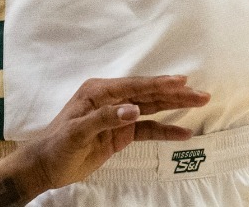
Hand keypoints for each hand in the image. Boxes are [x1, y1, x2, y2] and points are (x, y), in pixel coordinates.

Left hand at [0, 76, 209, 198]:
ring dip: (175, 106)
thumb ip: (105, 118)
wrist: (47, 166)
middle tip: (201, 94)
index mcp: (99, 92)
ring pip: (152, 108)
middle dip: (175, 93)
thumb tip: (132, 110)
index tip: (181, 82)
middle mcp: (112, 100)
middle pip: (149, 94)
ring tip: (200, 102)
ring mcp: (119, 116)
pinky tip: (182, 132)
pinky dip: (165, 130)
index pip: (135, 86)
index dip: (159, 84)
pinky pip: (147, 130)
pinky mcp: (121, 133)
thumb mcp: (77, 131)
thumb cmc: (57, 144)